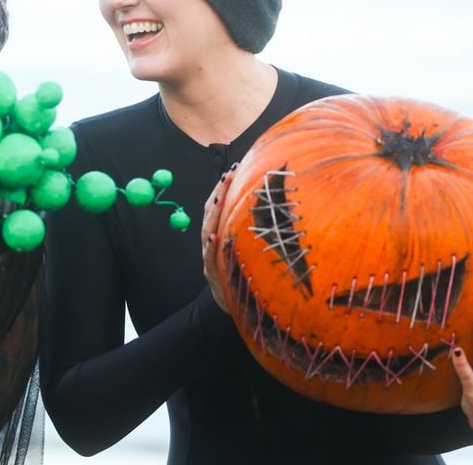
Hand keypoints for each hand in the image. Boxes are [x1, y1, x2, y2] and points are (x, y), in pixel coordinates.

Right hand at [202, 165, 235, 312]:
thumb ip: (245, 226)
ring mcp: (210, 256)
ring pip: (207, 231)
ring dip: (212, 214)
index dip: (222, 187)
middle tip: (227, 176)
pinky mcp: (212, 274)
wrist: (234, 303)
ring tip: (218, 198)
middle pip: (210, 213)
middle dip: (218, 193)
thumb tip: (266, 202)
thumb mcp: (243, 247)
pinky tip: (213, 236)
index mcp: (220, 231)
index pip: (218, 205)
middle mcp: (212, 241)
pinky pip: (209, 258)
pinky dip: (210, 247)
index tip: (233, 170)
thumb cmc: (241, 271)